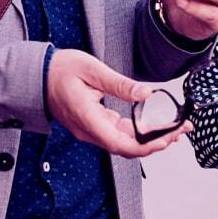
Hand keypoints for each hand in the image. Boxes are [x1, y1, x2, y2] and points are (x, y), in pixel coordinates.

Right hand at [45, 49, 189, 158]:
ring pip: (124, 143)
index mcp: (88, 118)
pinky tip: (152, 124)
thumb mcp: (92, 70)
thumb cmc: (60, 70)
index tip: (168, 137)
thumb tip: (147, 93)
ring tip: (173, 128)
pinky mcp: (93, 125)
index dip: (147, 146)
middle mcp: (89, 130)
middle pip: (127, 148)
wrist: (36, 76)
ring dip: (149, 139)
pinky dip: (138, 133)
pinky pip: (117, 135)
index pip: (121, 144)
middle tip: (181, 129)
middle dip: (157, 142)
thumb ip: (120, 84)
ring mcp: (90, 130)